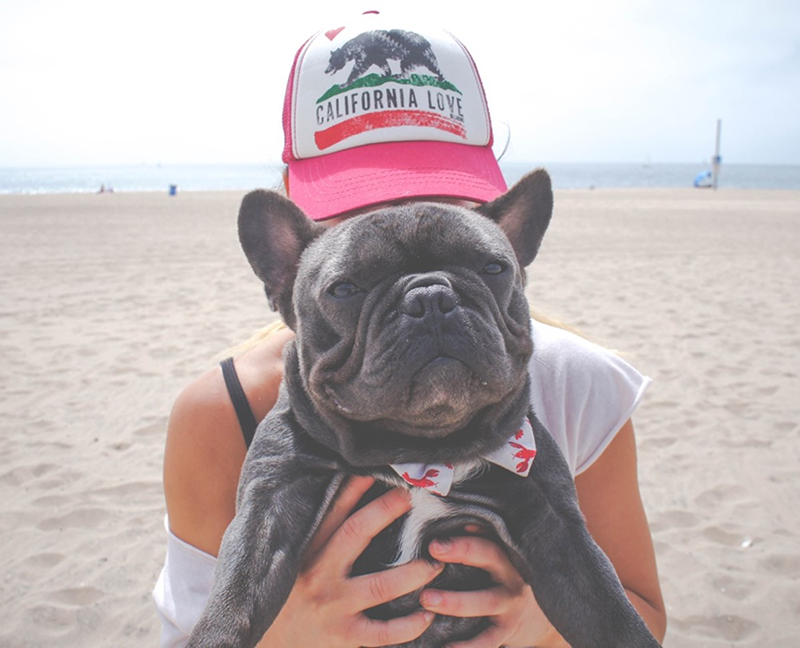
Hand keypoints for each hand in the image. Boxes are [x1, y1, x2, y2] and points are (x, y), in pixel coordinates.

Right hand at [260, 476, 441, 647]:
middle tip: (411, 497)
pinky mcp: (344, 637)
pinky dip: (409, 625)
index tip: (377, 469)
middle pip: (356, 533)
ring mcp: (333, 607)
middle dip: (385, 511)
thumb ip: (305, 536)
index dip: (354, 487)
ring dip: (414, 571)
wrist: (257, 646)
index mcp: (304, 552)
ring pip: (381, 585)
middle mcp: (319, 575)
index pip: (331, 511)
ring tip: (437, 561)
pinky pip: (384, 632)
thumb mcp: (283, 562)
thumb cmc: (277, 600)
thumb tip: (329, 500)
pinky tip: (428, 614)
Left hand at [419, 531, 556, 647]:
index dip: (469, 528)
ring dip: (455, 600)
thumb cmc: (504, 579)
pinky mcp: (507, 631)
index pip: (490, 533)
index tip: (446, 524)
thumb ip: (476, 542)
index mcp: (507, 552)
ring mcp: (511, 604)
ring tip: (426, 598)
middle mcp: (512, 574)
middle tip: (433, 548)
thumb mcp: (499, 559)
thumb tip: (437, 524)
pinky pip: (486, 641)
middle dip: (463, 550)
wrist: (541, 618)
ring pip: (486, 600)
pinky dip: (466, 646)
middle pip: (491, 556)